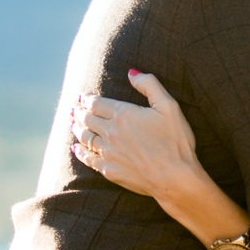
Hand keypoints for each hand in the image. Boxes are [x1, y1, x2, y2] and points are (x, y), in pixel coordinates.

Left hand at [71, 70, 200, 199]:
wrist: (174, 177)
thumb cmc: (175, 141)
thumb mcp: (169, 106)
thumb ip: (149, 85)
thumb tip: (131, 72)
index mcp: (123, 114)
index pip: (97, 103)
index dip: (87, 99)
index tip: (82, 98)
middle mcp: (111, 132)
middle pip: (87, 119)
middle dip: (79, 112)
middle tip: (74, 109)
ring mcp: (108, 152)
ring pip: (85, 137)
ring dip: (77, 129)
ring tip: (73, 123)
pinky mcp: (109, 170)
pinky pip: (88, 158)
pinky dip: (79, 151)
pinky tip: (75, 148)